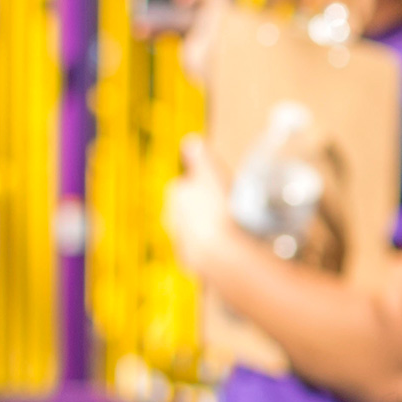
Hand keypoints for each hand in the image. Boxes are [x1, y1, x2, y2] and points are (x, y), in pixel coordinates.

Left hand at [164, 135, 238, 272]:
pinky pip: (201, 251)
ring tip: (230, 230)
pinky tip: (228, 248)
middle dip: (201, 208)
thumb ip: (200, 158)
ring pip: (192, 230)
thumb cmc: (217, 208)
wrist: (220, 252)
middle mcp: (171, 217)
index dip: (202, 185)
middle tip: (226, 209)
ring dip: (206, 229)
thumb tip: (191, 140)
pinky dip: (211, 249)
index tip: (218, 189)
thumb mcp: (212, 174)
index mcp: (176, 193)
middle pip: (186, 208)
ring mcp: (179, 240)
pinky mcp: (189, 261)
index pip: (186, 184)